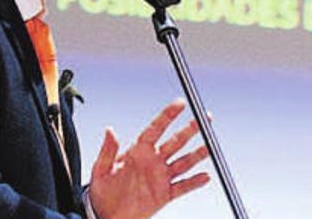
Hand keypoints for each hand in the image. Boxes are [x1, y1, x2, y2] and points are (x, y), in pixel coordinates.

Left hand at [89, 99, 210, 218]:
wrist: (105, 217)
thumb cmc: (100, 193)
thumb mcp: (100, 171)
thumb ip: (108, 151)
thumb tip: (110, 130)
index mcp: (137, 152)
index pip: (156, 129)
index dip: (168, 115)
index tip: (180, 103)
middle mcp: (152, 162)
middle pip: (176, 142)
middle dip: (191, 129)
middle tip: (206, 117)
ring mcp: (160, 178)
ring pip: (184, 162)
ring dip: (198, 154)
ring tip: (211, 145)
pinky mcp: (164, 195)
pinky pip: (182, 187)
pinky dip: (194, 182)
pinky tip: (205, 177)